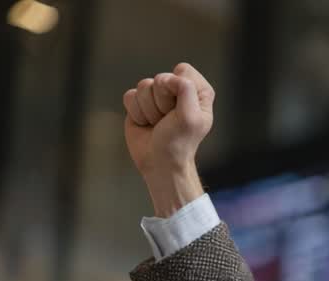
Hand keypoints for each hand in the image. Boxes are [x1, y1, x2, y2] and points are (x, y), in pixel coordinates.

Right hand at [122, 62, 214, 177]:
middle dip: (161, 102)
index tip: (180, 108)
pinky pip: (130, 96)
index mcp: (198, 92)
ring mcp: (158, 96)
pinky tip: (146, 124)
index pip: (183, 70)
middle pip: (161, 77)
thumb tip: (169, 76)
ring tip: (158, 124)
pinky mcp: (139, 103)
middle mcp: (178, 91)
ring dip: (149, 109)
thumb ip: (185, 90)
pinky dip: (136, 112)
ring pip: (143, 85)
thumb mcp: (190, 117)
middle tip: (168, 120)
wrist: (159, 162)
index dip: (176, 86)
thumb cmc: (178, 142)